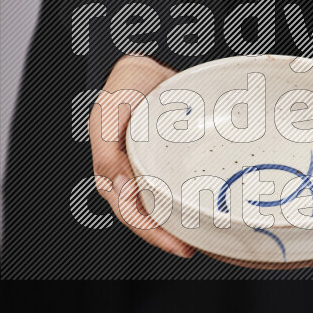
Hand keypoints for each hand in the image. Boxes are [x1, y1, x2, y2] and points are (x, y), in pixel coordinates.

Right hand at [88, 56, 194, 257]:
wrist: (146, 65)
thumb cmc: (123, 89)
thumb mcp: (108, 117)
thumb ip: (107, 153)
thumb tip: (118, 189)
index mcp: (110, 173)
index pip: (131, 214)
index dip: (152, 234)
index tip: (177, 245)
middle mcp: (130, 177)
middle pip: (148, 217)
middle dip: (168, 236)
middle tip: (194, 247)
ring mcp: (148, 170)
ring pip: (163, 206)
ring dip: (179, 224)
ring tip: (204, 237)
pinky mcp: (166, 161)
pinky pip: (176, 186)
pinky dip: (187, 200)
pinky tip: (205, 207)